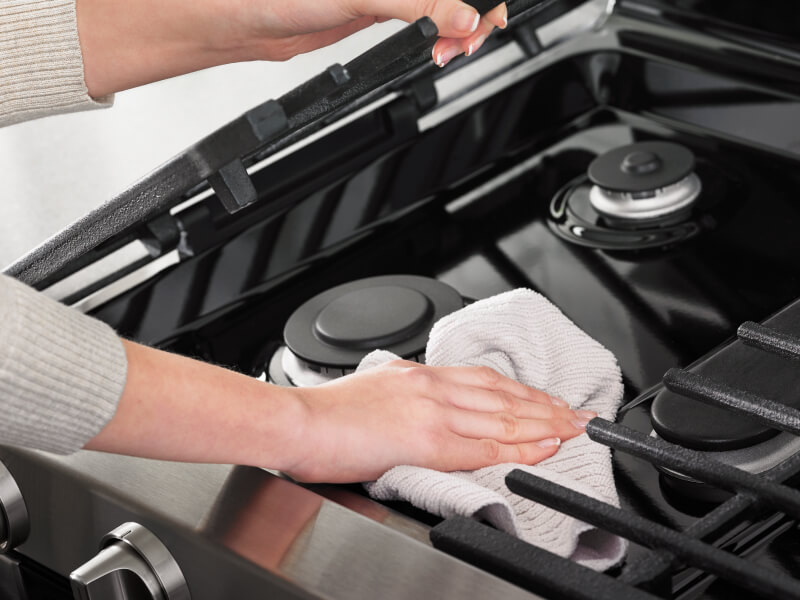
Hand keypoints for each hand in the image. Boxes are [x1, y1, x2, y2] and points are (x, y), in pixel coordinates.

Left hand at [231, 0, 507, 65]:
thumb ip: (419, 3)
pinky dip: (440, 33)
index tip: (482, 21)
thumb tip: (467, 15)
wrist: (244, 19)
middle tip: (464, 43)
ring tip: (449, 49)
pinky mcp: (380, 5)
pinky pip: (425, 16)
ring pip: (444, 4)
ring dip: (458, 28)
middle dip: (472, 14)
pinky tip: (439, 45)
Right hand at [284, 360, 594, 482]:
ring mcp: (433, 410)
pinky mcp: (427, 439)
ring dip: (545, 422)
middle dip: (546, 405)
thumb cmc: (326, 412)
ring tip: (574, 429)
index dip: (522, 392)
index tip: (546, 400)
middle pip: (504, 395)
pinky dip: (520, 446)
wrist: (298, 422)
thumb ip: (407, 394)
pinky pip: (485, 445)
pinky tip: (543, 446)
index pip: (485, 381)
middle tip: (577, 414)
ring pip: (503, 417)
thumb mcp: (375, 388)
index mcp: (419, 374)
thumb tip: (425, 405)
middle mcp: (432, 386)